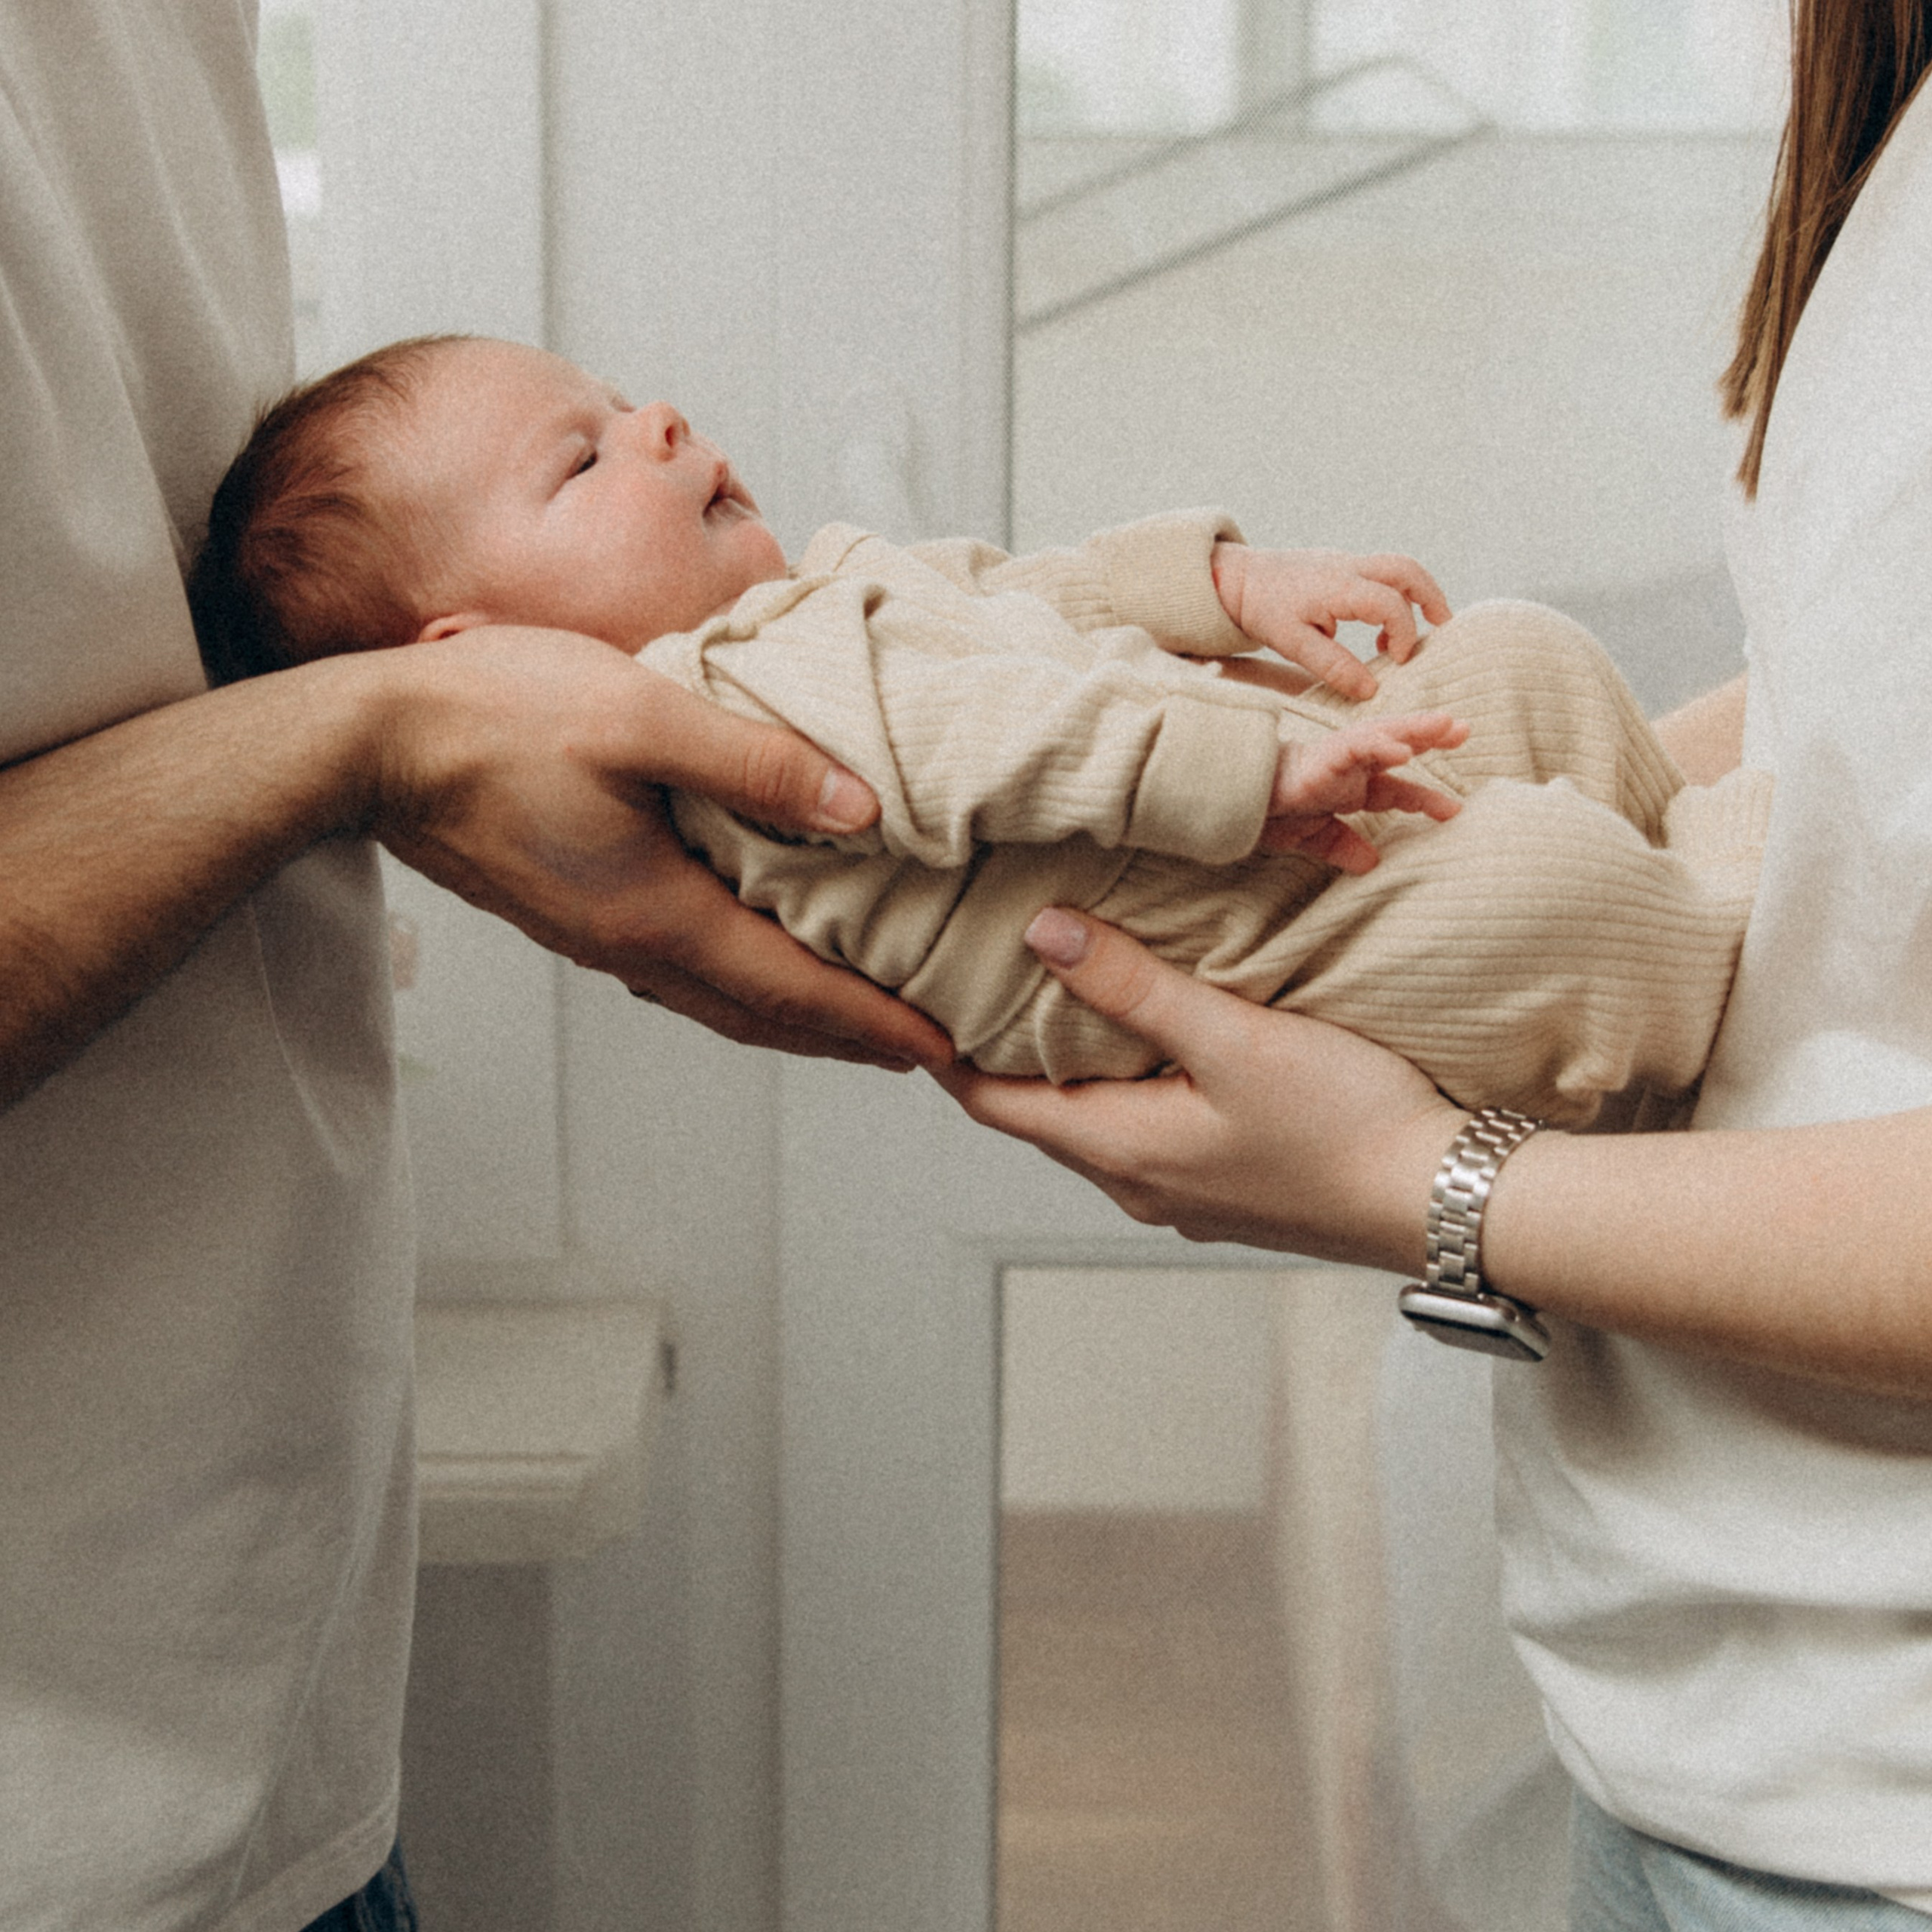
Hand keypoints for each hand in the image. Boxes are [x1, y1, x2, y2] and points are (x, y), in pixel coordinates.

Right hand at [362, 626, 953, 1068]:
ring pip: (718, 1003)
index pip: (793, 990)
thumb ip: (756, 763)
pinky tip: (747, 963)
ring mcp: (597, 939)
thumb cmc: (496, 718)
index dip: (872, 1019)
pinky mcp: (572, 916)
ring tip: (848, 1020)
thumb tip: (859, 811)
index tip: (938, 1044)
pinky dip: (736, 987)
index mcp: (659, 914)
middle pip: (762, 1016)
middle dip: (844, 1037)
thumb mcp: (641, 715)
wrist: (369, 747)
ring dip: (791, 1018)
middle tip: (916, 1050)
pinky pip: (678, 975)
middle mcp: (631, 947)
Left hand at [937, 908, 1461, 1261]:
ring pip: (1096, 1123)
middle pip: (1039, 1114)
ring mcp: (1185, 1196)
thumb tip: (1041, 937)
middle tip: (980, 980)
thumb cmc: (1345, 1123)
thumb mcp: (1231, 1038)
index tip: (915, 998)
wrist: (1445, 1202)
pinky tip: (1154, 1046)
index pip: (994, 1104)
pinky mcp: (1230, 1191)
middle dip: (1004, 1053)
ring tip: (1060, 998)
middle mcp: (1139, 1185)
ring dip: (1072, 1068)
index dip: (947, 1054)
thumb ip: (1133, 988)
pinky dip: (1127, 1086)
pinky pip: (1148, 1134)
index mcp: (1119, 1150)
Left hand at [1212, 543, 1450, 700]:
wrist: (1237, 577)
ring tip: (1422, 631)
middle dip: (1432, 598)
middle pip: (1407, 570)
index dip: (1404, 634)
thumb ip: (1332, 665)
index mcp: (1338, 586)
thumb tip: (1370, 689)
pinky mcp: (1343, 566)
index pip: (1390, 604)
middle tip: (1443, 630)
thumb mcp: (1292, 643)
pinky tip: (1381, 631)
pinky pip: (1382, 573)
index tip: (1398, 661)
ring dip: (1418, 595)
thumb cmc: (1262, 608)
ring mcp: (1348, 562)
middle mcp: (1349, 567)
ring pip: (1398, 566)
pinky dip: (1396, 596)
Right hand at [1263, 711, 1467, 871]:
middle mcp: (1347, 766)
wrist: (1235, 804)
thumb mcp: (1313, 837)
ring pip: (1382, 735)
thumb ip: (1342, 846)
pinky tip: (1403, 752)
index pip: (1394, 788)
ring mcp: (1336, 758)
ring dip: (1415, 729)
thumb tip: (1371, 864)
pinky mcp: (1321, 757)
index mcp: (1348, 786)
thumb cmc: (1267, 813)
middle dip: (1430, 736)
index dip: (1424, 797)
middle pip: (1396, 747)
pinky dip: (1380, 747)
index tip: (1455, 810)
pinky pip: (1356, 747)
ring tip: (1448, 725)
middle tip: (1464, 730)